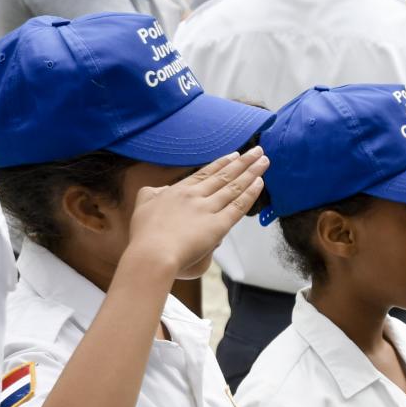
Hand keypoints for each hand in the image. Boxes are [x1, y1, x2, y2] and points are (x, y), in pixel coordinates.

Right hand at [124, 149, 268, 279]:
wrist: (150, 255)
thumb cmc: (144, 238)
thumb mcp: (142, 207)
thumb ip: (151, 194)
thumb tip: (163, 189)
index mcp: (177, 192)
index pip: (204, 174)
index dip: (222, 164)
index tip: (235, 155)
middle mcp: (194, 196)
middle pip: (224, 175)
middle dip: (243, 162)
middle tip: (257, 151)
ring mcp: (207, 209)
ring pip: (233, 187)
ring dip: (251, 172)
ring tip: (264, 161)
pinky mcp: (218, 226)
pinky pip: (238, 206)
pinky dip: (250, 193)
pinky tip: (260, 183)